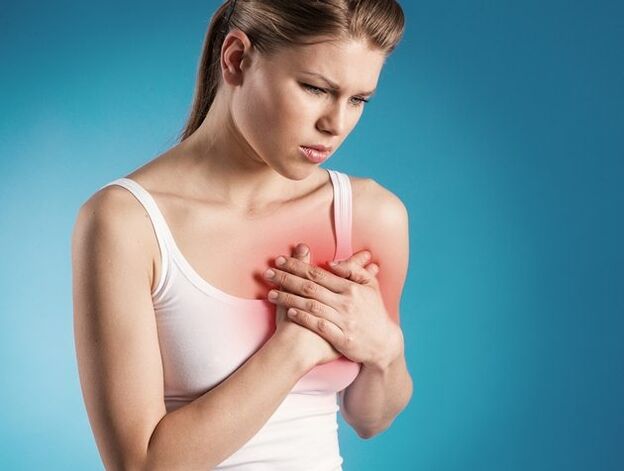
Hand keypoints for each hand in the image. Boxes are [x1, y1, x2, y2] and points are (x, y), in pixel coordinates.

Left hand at [264, 243, 399, 366]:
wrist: (383, 343)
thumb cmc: (374, 312)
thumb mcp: (370, 287)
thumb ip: (353, 271)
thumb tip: (331, 263)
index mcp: (351, 288)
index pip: (318, 273)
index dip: (297, 266)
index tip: (280, 261)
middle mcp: (346, 303)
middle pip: (310, 287)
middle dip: (286, 278)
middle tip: (268, 273)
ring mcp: (343, 321)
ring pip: (311, 305)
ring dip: (289, 298)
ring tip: (271, 292)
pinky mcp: (341, 338)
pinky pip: (318, 326)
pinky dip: (303, 318)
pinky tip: (289, 311)